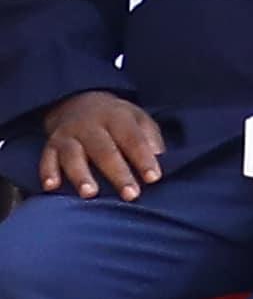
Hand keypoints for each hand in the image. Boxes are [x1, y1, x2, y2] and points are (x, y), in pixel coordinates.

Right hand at [31, 95, 155, 201]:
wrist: (78, 103)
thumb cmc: (116, 120)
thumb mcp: (138, 119)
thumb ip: (150, 137)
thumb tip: (159, 156)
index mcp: (117, 117)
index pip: (133, 139)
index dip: (143, 158)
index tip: (154, 178)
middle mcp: (91, 125)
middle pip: (105, 150)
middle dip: (118, 174)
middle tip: (130, 195)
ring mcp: (69, 135)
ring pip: (73, 155)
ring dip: (81, 175)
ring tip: (90, 193)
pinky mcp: (50, 145)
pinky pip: (46, 158)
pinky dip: (48, 172)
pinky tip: (52, 187)